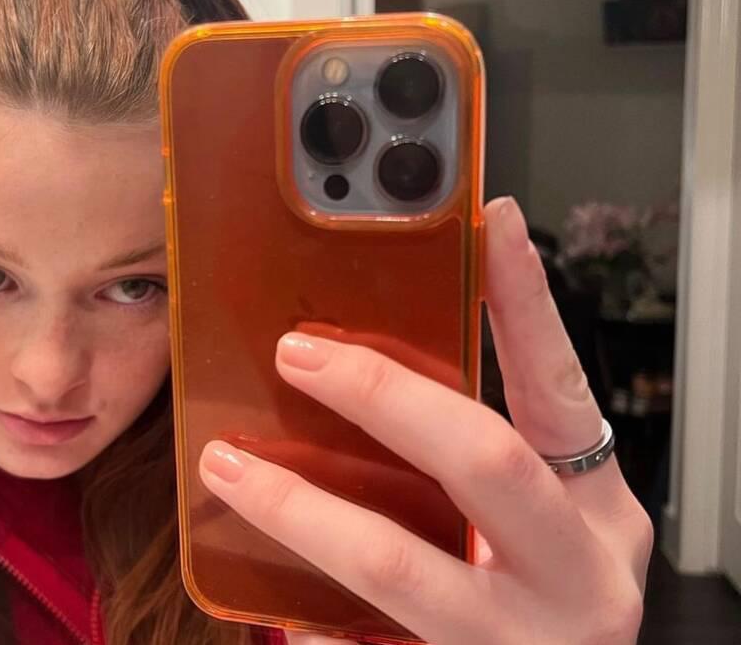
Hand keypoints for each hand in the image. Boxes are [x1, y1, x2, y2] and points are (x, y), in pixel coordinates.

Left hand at [198, 197, 653, 644]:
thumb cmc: (540, 598)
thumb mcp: (534, 520)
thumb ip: (473, 454)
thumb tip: (370, 359)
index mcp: (595, 513)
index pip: (558, 386)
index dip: (526, 301)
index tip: (488, 219)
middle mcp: (574, 575)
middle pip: (483, 459)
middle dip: (382, 394)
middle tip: (299, 352)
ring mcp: (518, 642)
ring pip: (397, 565)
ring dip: (299, 508)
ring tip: (226, 467)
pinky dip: (308, 619)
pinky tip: (261, 596)